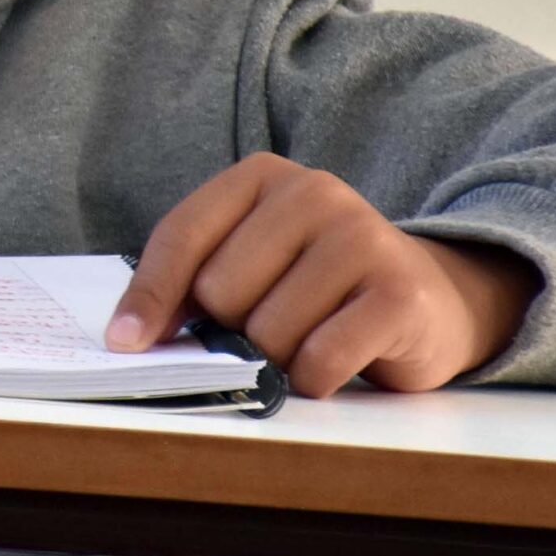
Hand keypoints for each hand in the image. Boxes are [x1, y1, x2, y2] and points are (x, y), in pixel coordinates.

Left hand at [109, 152, 540, 396]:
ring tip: (311, 337)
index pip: (181, 236)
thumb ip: (187, 287)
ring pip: (268, 330)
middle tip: (272, 325)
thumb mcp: (248, 265)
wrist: (430, 300)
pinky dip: (314, 379)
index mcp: (260, 177)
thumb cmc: (316, 286)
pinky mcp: (400, 292)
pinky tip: (336, 361)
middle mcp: (313, 192)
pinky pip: (319, 359)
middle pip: (221, 290)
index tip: (124, 344)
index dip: (148, 296)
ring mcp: (362, 237)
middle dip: (233, 328)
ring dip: (279, 357)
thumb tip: (130, 336)